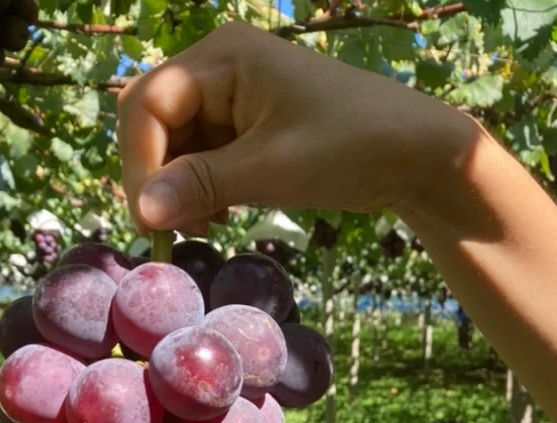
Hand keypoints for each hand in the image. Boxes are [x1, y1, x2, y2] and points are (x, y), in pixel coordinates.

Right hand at [117, 21, 477, 235]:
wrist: (417, 154)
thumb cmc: (350, 146)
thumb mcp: (272, 168)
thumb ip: (202, 185)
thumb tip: (140, 212)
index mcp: (222, 58)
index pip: (147, 105)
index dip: (139, 163)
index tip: (149, 219)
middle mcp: (221, 70)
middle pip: (158, 123)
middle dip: (158, 177)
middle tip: (172, 229)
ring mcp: (237, 101)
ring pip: (181, 145)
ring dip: (181, 188)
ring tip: (204, 226)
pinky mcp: (253, 130)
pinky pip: (208, 158)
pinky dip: (205, 188)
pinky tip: (219, 216)